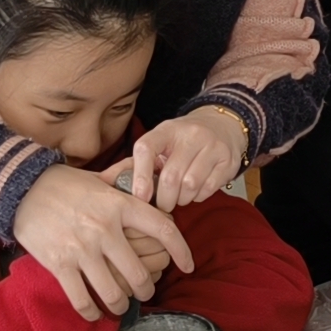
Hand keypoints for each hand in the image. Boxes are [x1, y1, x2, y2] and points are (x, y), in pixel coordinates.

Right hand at [12, 164, 194, 319]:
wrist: (21, 188)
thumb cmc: (64, 184)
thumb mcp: (100, 177)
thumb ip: (127, 177)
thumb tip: (155, 168)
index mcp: (119, 204)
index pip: (162, 229)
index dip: (181, 250)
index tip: (188, 265)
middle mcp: (105, 228)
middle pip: (140, 273)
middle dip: (147, 289)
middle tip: (146, 291)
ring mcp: (81, 248)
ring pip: (113, 292)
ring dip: (121, 304)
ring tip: (121, 306)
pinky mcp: (59, 264)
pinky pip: (82, 299)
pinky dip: (92, 312)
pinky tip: (95, 313)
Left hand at [131, 108, 247, 213]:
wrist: (222, 125)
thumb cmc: (182, 142)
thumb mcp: (158, 144)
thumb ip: (131, 164)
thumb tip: (102, 182)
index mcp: (166, 129)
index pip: (146, 148)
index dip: (140, 175)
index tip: (139, 196)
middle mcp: (191, 134)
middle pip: (170, 177)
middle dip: (163, 199)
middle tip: (162, 204)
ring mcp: (212, 146)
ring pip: (190, 186)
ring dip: (181, 199)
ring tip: (179, 197)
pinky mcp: (228, 160)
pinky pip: (208, 189)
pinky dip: (198, 196)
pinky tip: (195, 191)